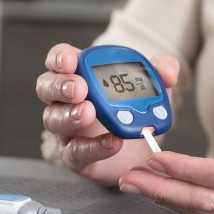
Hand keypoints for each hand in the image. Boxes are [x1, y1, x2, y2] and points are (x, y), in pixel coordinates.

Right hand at [36, 43, 180, 186]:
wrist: (140, 145)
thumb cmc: (136, 106)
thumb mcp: (152, 83)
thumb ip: (162, 70)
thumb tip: (167, 73)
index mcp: (80, 73)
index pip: (58, 59)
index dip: (60, 58)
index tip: (72, 60)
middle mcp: (66, 100)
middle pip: (46, 87)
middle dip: (61, 85)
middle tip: (80, 88)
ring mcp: (67, 129)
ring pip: (53, 119)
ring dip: (70, 115)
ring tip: (90, 113)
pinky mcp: (76, 156)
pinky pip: (75, 152)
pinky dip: (93, 147)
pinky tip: (111, 141)